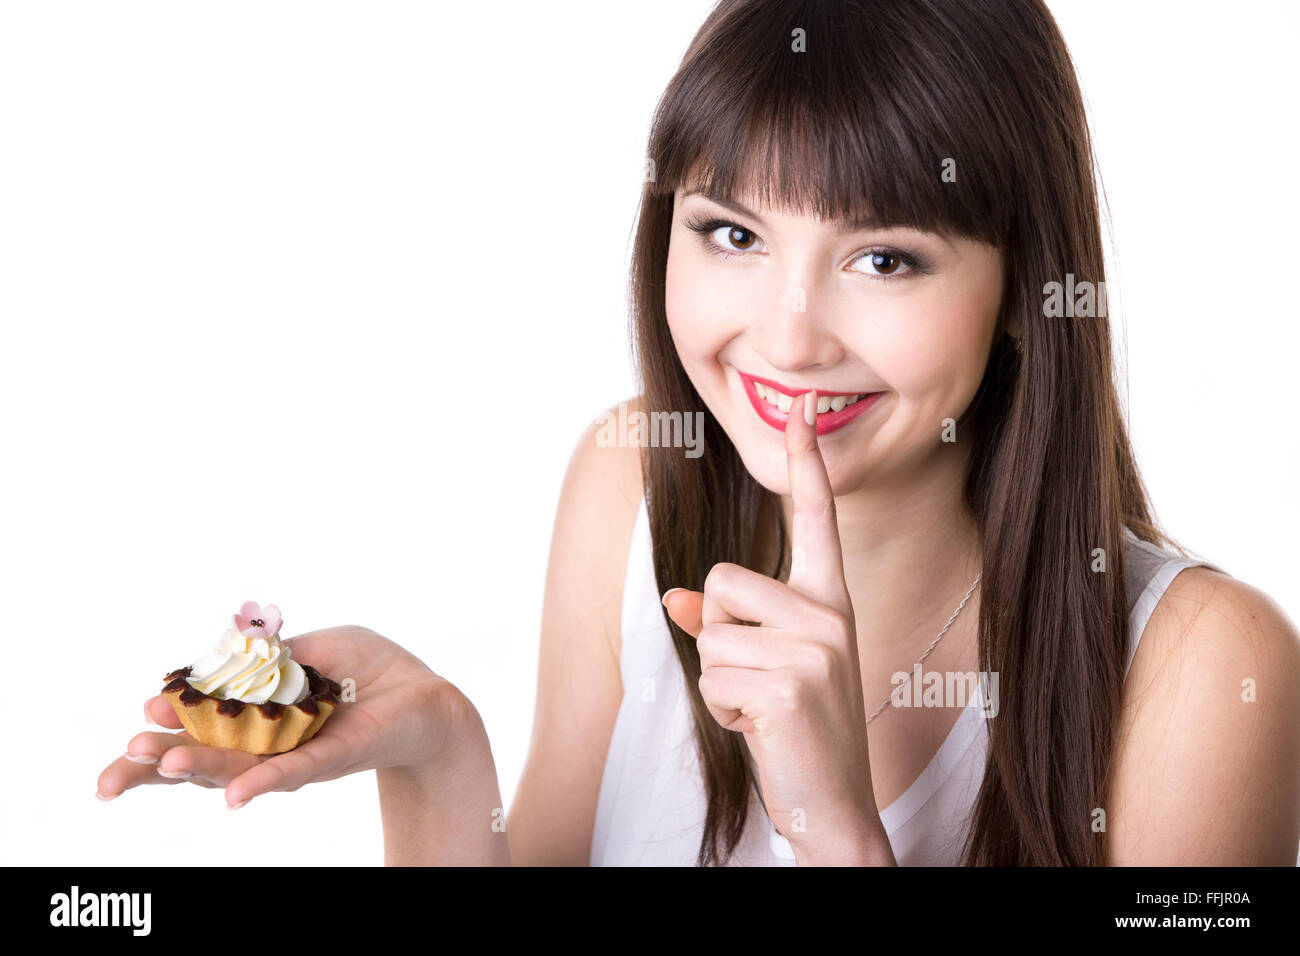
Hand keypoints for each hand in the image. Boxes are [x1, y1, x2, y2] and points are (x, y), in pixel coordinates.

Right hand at [96, 625, 463, 809]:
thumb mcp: (313, 646)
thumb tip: (223, 663)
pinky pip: (289, 773)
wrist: (422, 694)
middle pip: (198, 758)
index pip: (195, 724)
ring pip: (234, 768)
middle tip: (117, 767)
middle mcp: (264, 742)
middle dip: (153, 764)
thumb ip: (269, 657)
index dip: (165, 722)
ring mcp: (290, 756)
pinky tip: (231, 797)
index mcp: (252, 714)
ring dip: (195, 768)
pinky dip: (260, 784)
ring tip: (155, 768)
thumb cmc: (365, 667)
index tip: (139, 713)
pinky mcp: (326, 759)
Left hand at [663, 391, 891, 864]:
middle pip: (721, 581)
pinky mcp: (790, 686)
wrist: (833, 804)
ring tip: (762, 710)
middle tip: (760, 683)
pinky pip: (712, 678)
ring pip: (710, 635)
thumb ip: (724, 623)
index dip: (807, 466)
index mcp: (829, 601)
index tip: (801, 411)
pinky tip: (761, 731)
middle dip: (718, 637)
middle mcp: (830, 615)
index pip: (815, 521)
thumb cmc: (797, 728)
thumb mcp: (765, 666)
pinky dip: (722, 712)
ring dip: (719, 682)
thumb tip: (675, 595)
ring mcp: (816, 650)